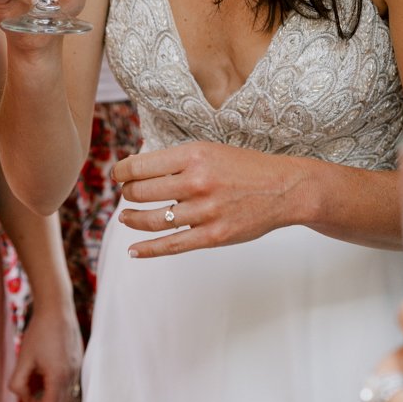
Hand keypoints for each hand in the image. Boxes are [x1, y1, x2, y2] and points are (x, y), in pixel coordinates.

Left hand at [8, 300, 83, 401]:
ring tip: (33, 383)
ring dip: (49, 394)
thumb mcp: (23, 358)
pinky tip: (43, 371)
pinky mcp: (78, 361)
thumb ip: (18, 382)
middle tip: (26, 399)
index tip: (23, 400)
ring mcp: (77, 368)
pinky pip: (68, 381)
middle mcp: (71, 374)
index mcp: (58, 376)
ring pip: (64, 394)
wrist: (57, 308)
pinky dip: (56, 384)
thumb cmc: (39, 331)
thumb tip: (20, 395)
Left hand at [114, 142, 300, 257]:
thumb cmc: (246, 167)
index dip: (122, 172)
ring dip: (133, 219)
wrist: (284, 189)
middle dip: (127, 194)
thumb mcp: (210, 151)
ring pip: (153, 220)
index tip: (118, 175)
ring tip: (125, 217)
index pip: (140, 166)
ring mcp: (205, 211)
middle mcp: (197, 181)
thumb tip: (139, 170)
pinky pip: (172, 245)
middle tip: (126, 195)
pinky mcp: (213, 235)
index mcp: (193, 155)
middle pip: (141, 192)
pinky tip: (134, 250)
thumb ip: (178, 160)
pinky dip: (148, 249)